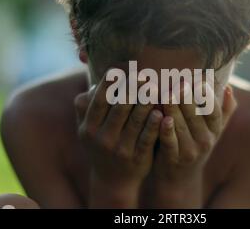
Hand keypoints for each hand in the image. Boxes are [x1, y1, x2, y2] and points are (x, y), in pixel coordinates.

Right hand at [75, 74, 162, 206]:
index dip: (111, 83)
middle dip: (132, 89)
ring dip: (145, 103)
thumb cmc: (102, 143)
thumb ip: (89, 103)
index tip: (122, 68)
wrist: (112, 180)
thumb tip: (98, 75)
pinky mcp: (137, 158)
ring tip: (155, 88)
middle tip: (144, 74)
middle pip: (118, 108)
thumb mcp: (89, 127)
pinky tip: (160, 113)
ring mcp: (120, 149)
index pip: (100, 100)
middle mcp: (101, 138)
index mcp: (88, 127)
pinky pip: (146, 139)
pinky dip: (153, 126)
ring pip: (134, 122)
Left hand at [149, 83, 236, 206]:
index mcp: (214, 130)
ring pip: (181, 126)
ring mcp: (189, 151)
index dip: (206, 95)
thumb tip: (228, 88)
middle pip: (196, 115)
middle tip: (179, 82)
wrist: (180, 178)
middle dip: (187, 97)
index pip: (213, 109)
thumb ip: (222, 110)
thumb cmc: (195, 145)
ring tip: (166, 93)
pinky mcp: (173, 159)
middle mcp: (205, 140)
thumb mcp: (212, 130)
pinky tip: (162, 118)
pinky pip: (170, 142)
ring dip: (173, 109)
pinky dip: (167, 130)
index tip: (198, 79)